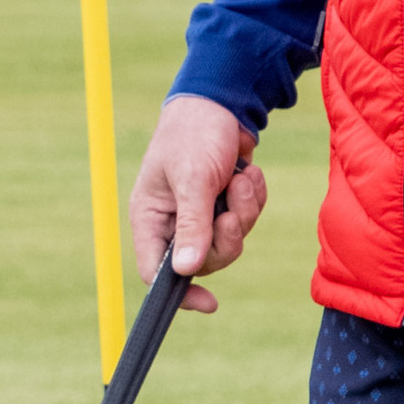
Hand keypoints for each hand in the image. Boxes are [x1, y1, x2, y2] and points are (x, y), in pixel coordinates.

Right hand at [129, 93, 266, 312]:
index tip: (209, 303)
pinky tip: (246, 172)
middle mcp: (173, 221)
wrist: (222, 100)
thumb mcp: (193, 178)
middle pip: (203, 261)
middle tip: (232, 209)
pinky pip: (246, 220)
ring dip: (243, 210)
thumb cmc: (195, 133)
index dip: (179, 292)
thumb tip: (187, 271)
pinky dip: (253, 198)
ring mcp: (201, 213)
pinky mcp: (225, 203)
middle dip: (226, 236)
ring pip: (230, 240)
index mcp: (151, 217)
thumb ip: (192, 224)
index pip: (156, 271)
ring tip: (240, 178)